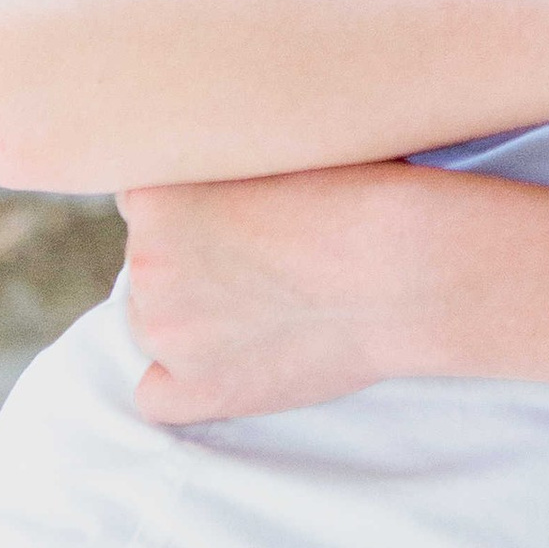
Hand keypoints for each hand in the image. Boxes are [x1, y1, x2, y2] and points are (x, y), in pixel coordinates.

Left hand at [122, 170, 400, 424]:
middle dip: (191, 261)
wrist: (407, 269)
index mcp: (156, 196)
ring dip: (191, 317)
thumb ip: (219, 167)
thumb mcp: (272, 149)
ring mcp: (169, 332)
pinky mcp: (199, 390)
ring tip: (267, 305)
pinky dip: (182, 385)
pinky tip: (228, 364)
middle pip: (146, 262)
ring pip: (150, 323)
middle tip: (261, 260)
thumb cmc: (360, 193)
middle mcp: (147, 263)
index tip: (239, 213)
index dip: (194, 206)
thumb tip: (213, 185)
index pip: (141, 199)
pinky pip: (155, 398)